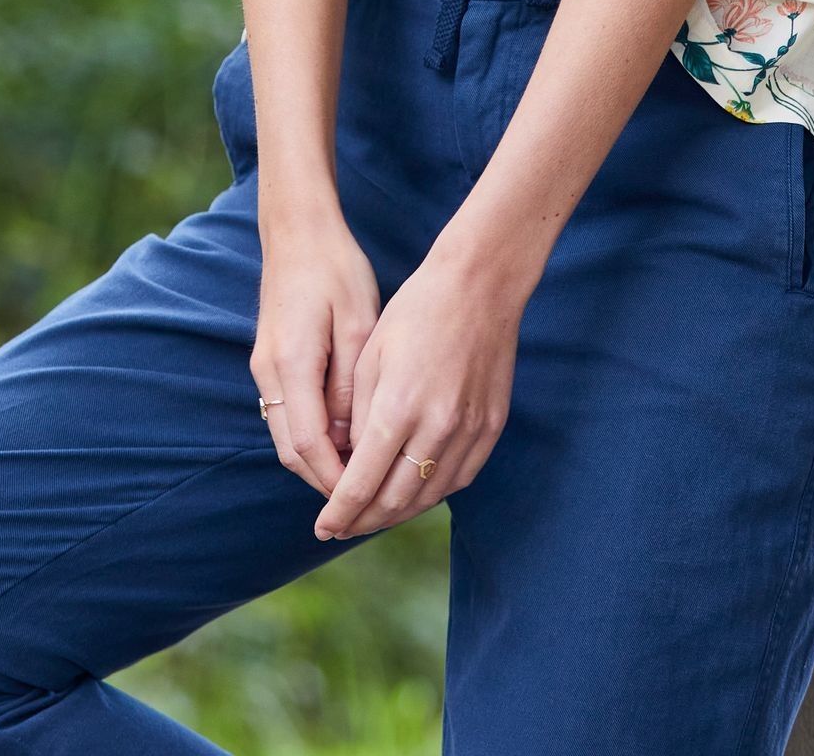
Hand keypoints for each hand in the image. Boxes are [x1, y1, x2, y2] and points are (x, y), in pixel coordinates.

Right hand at [251, 212, 383, 496]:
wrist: (298, 231)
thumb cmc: (336, 269)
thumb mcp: (358, 322)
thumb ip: (354, 384)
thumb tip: (353, 439)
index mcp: (292, 363)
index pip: (309, 444)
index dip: (336, 479)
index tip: (366, 499)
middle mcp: (270, 373)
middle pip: (292, 450)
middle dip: (326, 481)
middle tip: (368, 500)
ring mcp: (265, 368)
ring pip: (287, 436)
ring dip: (318, 462)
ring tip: (361, 477)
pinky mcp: (270, 362)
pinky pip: (287, 415)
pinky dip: (312, 438)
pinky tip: (345, 439)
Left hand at [312, 236, 523, 541]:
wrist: (481, 285)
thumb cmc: (417, 311)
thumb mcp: (372, 355)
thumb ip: (358, 414)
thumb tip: (349, 461)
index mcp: (399, 407)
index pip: (362, 482)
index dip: (340, 511)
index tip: (322, 527)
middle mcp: (436, 427)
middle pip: (395, 500)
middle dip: (364, 520)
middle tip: (342, 528)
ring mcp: (469, 431)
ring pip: (428, 496)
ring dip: (397, 513)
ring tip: (372, 516)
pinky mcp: (491, 428)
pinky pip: (458, 479)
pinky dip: (431, 493)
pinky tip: (413, 493)